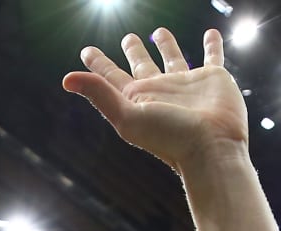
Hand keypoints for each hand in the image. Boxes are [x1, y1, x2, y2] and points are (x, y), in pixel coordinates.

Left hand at [63, 29, 247, 174]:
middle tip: (127, 37)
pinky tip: (211, 34)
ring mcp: (187, 85)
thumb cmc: (170, 138)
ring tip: (160, 31)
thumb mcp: (128, 116)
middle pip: (142, 65)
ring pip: (173, 58)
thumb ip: (100, 94)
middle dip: (133, 50)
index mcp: (138, 99)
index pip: (112, 77)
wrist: (212, 149)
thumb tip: (67, 79)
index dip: (98, 64)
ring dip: (167, 45)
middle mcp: (160, 91)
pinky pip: (212, 56)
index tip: (86, 51)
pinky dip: (212, 45)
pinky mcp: (213, 79)